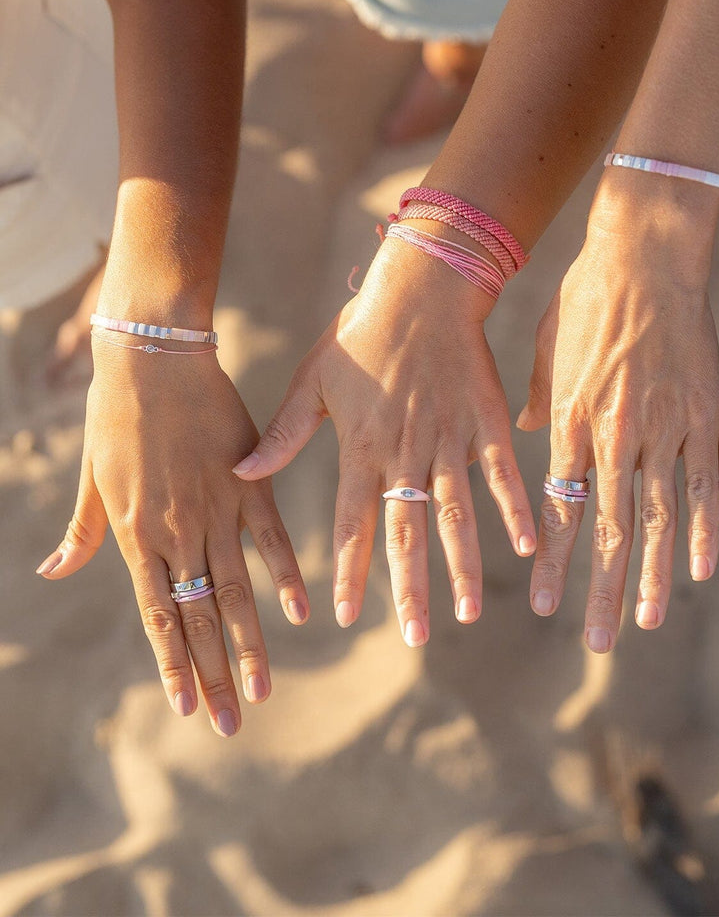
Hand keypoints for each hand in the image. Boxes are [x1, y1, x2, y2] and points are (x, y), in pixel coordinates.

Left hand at [35, 342, 308, 736]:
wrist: (153, 357)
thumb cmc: (114, 414)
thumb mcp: (91, 477)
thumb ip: (82, 531)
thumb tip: (52, 572)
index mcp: (136, 535)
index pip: (158, 617)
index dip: (175, 666)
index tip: (190, 709)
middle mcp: (178, 533)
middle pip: (199, 619)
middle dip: (214, 677)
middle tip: (232, 725)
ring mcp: (218, 510)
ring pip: (235, 592)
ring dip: (249, 646)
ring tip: (263, 691)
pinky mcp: (251, 483)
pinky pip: (272, 540)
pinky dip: (287, 577)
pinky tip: (302, 613)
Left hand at [232, 238, 535, 646]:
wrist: (422, 288)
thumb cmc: (361, 332)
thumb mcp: (312, 381)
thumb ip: (283, 434)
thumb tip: (242, 474)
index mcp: (360, 448)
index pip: (351, 524)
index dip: (349, 572)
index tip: (346, 616)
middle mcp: (405, 453)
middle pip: (406, 533)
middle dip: (410, 590)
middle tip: (416, 637)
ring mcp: (449, 440)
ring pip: (456, 514)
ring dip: (462, 566)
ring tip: (468, 612)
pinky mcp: (486, 422)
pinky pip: (503, 474)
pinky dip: (515, 509)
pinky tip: (529, 546)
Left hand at [518, 192, 718, 651]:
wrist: (645, 253)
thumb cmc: (588, 295)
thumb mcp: (550, 348)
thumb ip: (539, 401)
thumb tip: (527, 438)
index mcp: (568, 422)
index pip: (557, 510)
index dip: (553, 562)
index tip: (545, 605)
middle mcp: (612, 436)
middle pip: (605, 530)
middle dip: (600, 590)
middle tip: (595, 640)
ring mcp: (661, 428)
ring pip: (656, 519)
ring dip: (653, 576)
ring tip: (649, 622)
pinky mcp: (704, 414)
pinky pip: (705, 483)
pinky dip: (705, 529)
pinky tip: (706, 569)